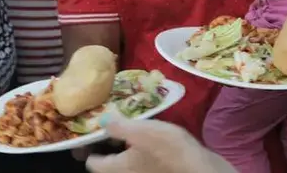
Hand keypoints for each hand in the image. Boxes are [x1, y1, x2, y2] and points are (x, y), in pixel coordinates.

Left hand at [85, 115, 236, 172]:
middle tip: (107, 123)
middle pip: (107, 163)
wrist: (198, 168)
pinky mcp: (156, 171)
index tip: (88, 129)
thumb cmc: (167, 149)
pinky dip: (136, 149)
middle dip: (104, 144)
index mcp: (115, 168)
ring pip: (123, 161)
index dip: (87, 146)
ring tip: (125, 124)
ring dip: (121, 146)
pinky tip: (145, 134)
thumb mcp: (140, 131)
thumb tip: (101, 120)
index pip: (91, 162)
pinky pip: (137, 161)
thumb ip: (117, 126)